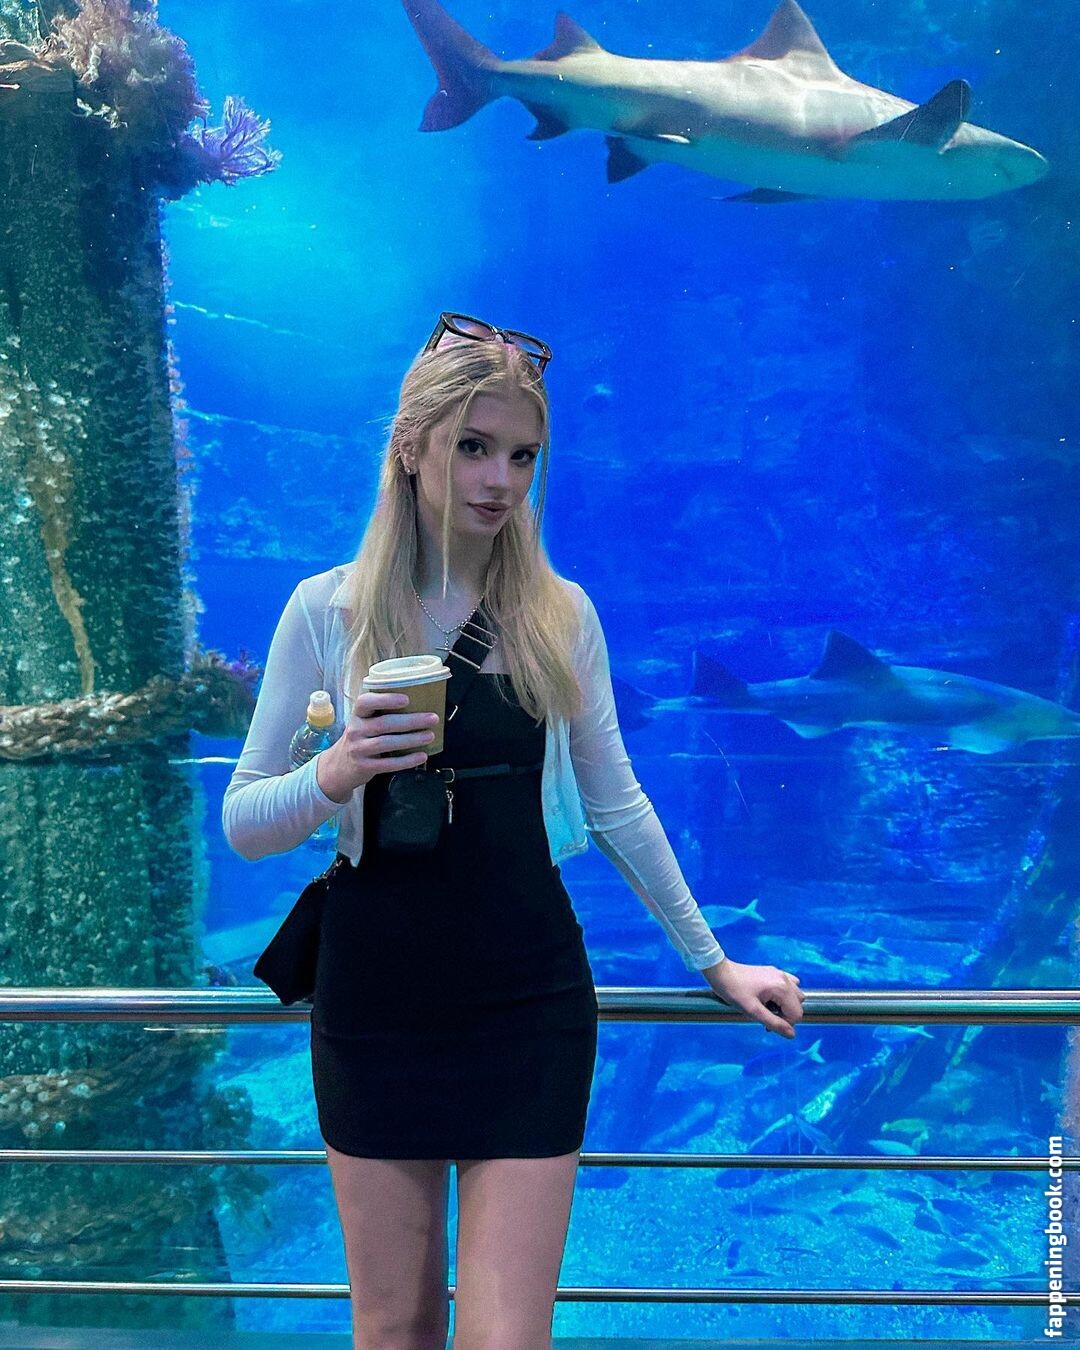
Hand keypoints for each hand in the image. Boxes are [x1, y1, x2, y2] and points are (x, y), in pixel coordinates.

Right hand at [316, 691, 438, 801]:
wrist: (339, 766)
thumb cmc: (360, 739)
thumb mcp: (364, 723)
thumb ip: (382, 714)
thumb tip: (419, 705)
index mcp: (357, 715)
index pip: (365, 702)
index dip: (385, 699)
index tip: (406, 699)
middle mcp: (355, 730)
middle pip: (384, 723)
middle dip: (411, 720)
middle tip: (432, 718)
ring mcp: (358, 749)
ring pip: (387, 743)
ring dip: (411, 739)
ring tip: (430, 736)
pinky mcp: (364, 767)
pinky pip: (388, 764)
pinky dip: (407, 760)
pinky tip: (421, 756)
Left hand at [702, 958, 804, 1038]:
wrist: (721, 973)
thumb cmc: (734, 991)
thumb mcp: (753, 1011)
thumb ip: (774, 1023)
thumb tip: (791, 1035)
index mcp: (781, 987)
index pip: (797, 1013)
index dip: (785, 1023)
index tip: (768, 1025)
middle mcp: (784, 978)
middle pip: (798, 1004)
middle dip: (786, 1014)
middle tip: (767, 1016)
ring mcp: (779, 973)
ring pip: (795, 994)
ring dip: (785, 1005)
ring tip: (768, 1007)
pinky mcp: (773, 972)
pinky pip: (788, 985)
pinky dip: (783, 995)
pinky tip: (768, 998)